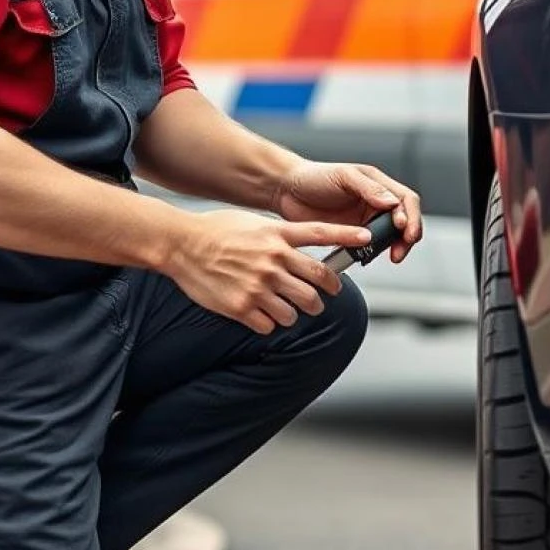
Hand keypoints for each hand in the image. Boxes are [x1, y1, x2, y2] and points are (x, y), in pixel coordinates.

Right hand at [166, 210, 369, 334]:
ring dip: (296, 313)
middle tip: (321, 298)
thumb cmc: (216, 231)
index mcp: (276, 236)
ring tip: (287, 309)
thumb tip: (300, 250)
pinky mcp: (242, 306)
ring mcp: (259, 285)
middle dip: (325, 295)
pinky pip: (271, 325)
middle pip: (318, 283)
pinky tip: (260, 314)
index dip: (348, 236)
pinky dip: (270, 323)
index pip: (322, 234)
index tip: (368, 239)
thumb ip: (279, 237)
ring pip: (297, 310)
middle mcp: (273, 260)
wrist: (181, 244)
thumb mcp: (254, 224)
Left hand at [272, 161, 423, 264]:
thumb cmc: (313, 176)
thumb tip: (392, 203)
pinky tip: (367, 258)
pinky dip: (373, 254)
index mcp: (378, 184)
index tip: (404, 230)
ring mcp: (365, 220)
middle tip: (399, 251)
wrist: (286, 191)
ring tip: (388, 257)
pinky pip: (370, 248)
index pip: (406, 200)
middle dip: (407, 237)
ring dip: (393, 247)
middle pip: (405, 221)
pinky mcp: (351, 236)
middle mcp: (376, 202)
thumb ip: (369, 188)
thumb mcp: (343, 176)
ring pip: (390, 237)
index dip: (411, 216)